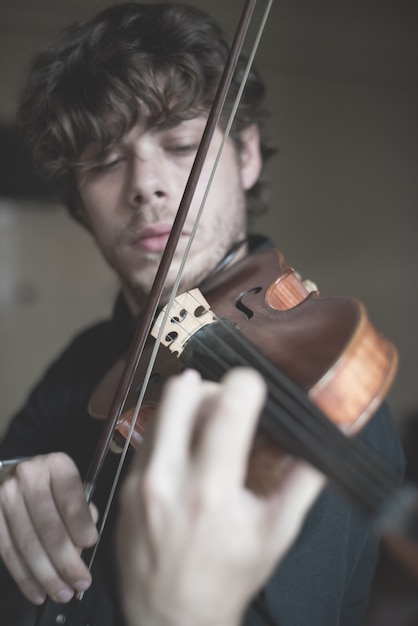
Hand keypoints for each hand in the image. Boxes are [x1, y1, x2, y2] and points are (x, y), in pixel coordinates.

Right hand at [0, 452, 97, 604]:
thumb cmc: (53, 486)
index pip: (71, 498)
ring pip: (27, 544)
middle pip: (49, 527)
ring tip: (63, 593)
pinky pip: (8, 551)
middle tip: (81, 583)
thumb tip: (83, 544)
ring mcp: (5, 495)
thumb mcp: (72, 486)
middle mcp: (28, 475)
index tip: (91, 544)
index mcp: (56, 465)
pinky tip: (38, 591)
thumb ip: (83, 510)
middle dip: (67, 561)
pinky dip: (25, 577)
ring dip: (47, 575)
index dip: (81, 524)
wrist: (14, 475)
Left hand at [117, 368, 324, 625]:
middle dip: (211, 385)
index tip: (253, 383)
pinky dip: (171, 428)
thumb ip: (301, 485)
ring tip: (208, 422)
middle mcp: (170, 480)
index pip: (226, 410)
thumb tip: (319, 447)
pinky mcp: (127, 484)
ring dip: (188, 404)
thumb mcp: (274, 535)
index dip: (245, 383)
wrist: (170, 615)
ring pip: (161, 408)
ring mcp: (142, 480)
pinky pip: (148, 435)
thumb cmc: (225, 578)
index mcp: (212, 492)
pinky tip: (187, 448)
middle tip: (226, 401)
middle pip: (181, 393)